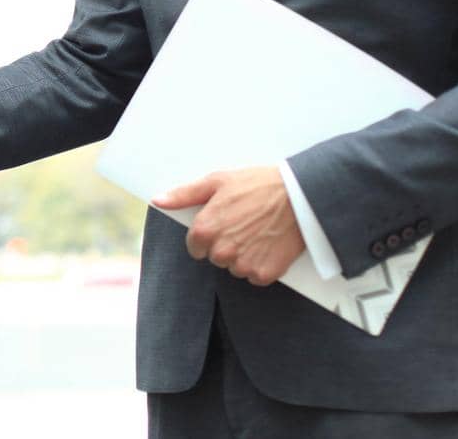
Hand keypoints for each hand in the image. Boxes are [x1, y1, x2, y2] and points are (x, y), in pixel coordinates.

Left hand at [152, 166, 303, 285]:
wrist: (300, 196)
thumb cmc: (257, 185)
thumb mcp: (216, 181)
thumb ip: (184, 194)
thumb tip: (158, 201)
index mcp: (205, 229)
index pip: (195, 246)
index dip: (207, 235)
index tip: (222, 224)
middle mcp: (221, 250)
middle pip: (215, 257)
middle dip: (226, 244)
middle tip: (244, 225)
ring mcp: (243, 264)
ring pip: (235, 268)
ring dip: (244, 255)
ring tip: (259, 232)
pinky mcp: (264, 274)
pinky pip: (255, 276)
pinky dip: (262, 265)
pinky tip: (269, 245)